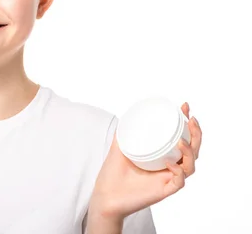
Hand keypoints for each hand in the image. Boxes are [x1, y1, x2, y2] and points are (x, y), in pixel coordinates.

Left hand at [89, 102, 202, 219]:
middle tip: (191, 119)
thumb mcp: (118, 146)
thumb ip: (124, 132)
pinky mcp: (164, 191)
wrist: (105, 194)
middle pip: (193, 151)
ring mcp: (167, 179)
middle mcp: (169, 167)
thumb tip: (128, 114)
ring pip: (190, 166)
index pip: (181, 138)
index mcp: (162, 156)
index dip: (187, 124)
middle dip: (196, 134)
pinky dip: (178, 172)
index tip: (185, 107)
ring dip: (190, 151)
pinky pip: (179, 182)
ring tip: (182, 140)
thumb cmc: (112, 173)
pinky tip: (171, 164)